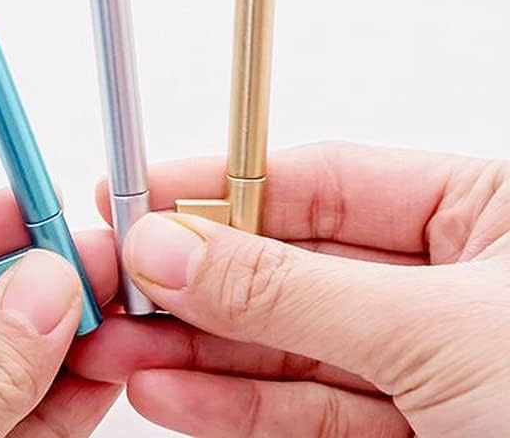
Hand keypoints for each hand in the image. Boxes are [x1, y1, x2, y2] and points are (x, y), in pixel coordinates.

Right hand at [72, 142, 509, 436]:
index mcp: (485, 216)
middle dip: (201, 278)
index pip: (321, 181)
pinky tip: (176, 392)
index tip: (144, 195)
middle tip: (121, 278)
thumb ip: (290, 290)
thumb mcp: (438, 333)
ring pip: (290, 347)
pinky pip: (309, 414)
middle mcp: (453, 287)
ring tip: (127, 342)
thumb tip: (180, 246)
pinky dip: (236, 408)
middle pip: (293, 265)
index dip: (223, 187)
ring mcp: (429, 370)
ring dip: (201, 349)